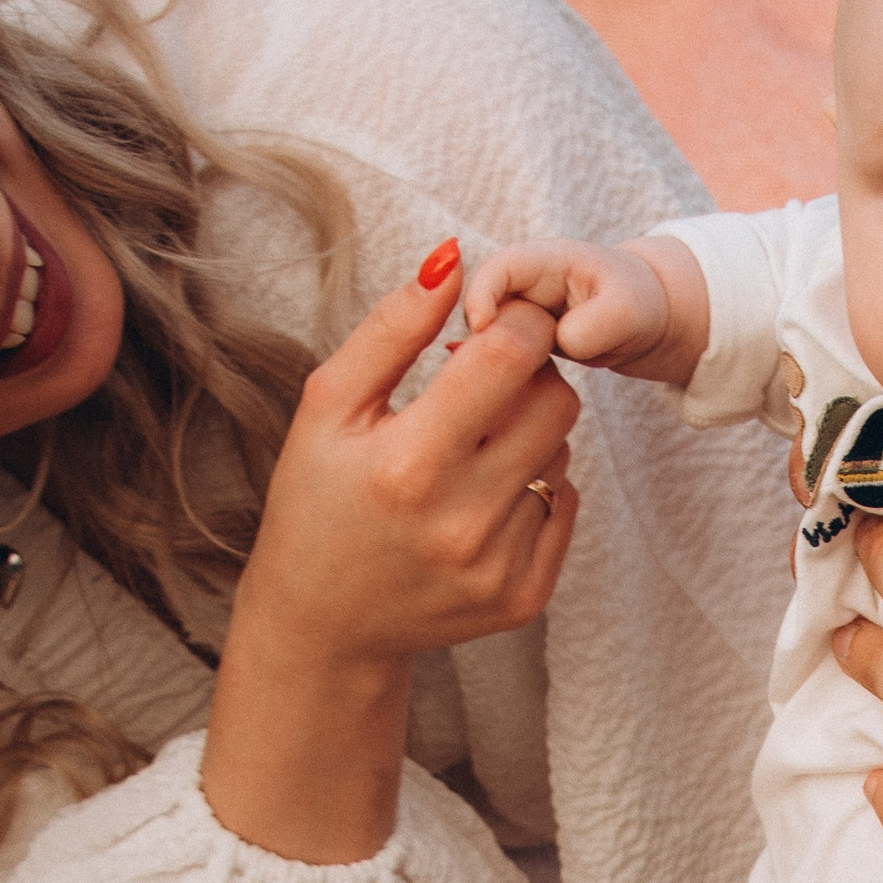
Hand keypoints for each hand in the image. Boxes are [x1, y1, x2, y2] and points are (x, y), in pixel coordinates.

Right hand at [205, 255, 577, 861]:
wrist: (324, 623)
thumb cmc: (317, 501)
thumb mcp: (329, 404)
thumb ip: (392, 328)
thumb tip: (455, 258)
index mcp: (410, 464)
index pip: (510, 356)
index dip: (514, 322)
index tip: (492, 324)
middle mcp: (462, 522)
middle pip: (556, 402)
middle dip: (528, 374)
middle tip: (482, 383)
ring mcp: (498, 567)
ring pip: (562, 454)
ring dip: (527, 435)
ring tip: (469, 450)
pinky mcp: (523, 598)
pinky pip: (566, 508)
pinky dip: (534, 489)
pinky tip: (481, 499)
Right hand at [466, 236, 669, 368]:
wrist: (647, 321)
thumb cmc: (638, 302)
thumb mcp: (628, 310)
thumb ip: (594, 326)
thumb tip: (562, 343)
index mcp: (546, 261)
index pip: (497, 268)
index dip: (480, 295)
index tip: (482, 330)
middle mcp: (524, 288)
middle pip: (480, 308)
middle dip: (485, 342)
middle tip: (507, 375)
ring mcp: (520, 319)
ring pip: (487, 342)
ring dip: (495, 367)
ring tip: (524, 388)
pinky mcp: (522, 349)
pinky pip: (501, 366)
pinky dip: (507, 381)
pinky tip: (525, 398)